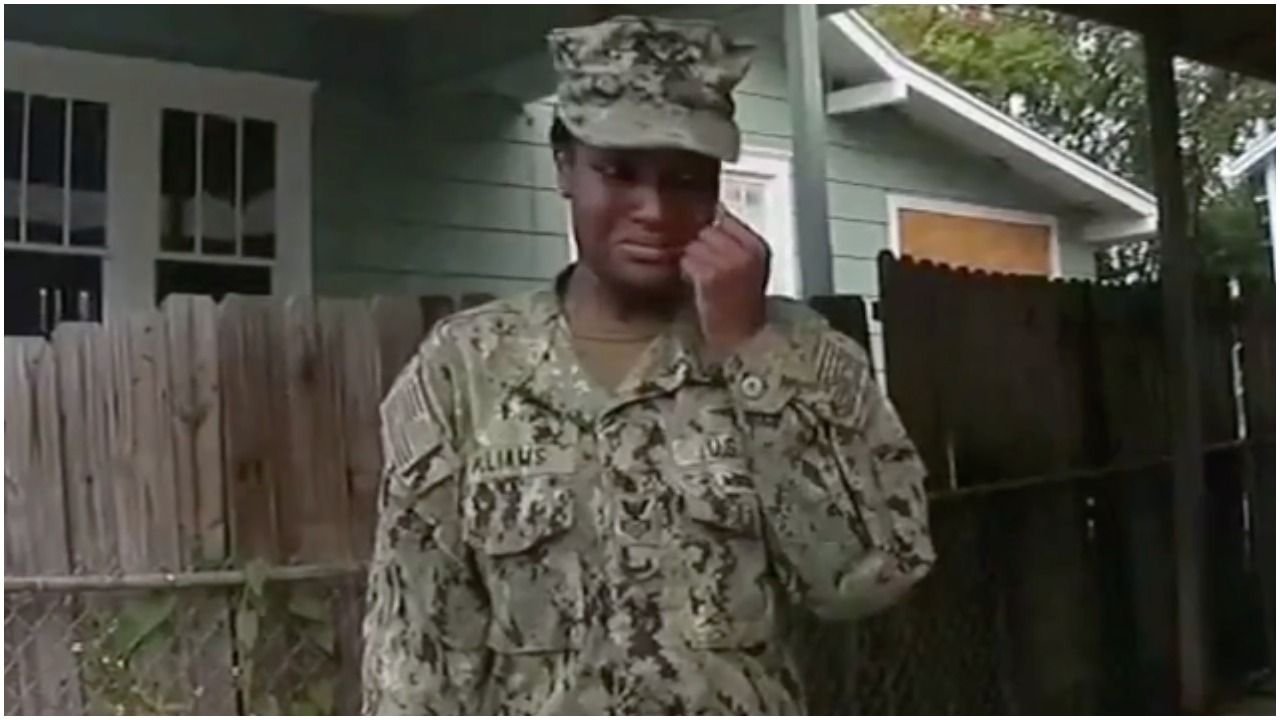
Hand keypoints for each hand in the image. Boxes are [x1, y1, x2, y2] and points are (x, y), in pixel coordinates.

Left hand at [680, 205, 770, 354]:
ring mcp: (726, 262)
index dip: (715, 234)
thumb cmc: (743, 307)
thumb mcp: (751, 268)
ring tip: (703, 279)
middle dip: (703, 247)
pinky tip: (697, 286)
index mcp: (758, 248)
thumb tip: (714, 217)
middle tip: (707, 268)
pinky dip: (688, 272)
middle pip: (708, 230)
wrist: (742, 338)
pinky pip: (687, 261)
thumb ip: (736, 243)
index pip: (726, 220)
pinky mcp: (709, 275)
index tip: (714, 249)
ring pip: (694, 245)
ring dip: (693, 260)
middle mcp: (745, 252)